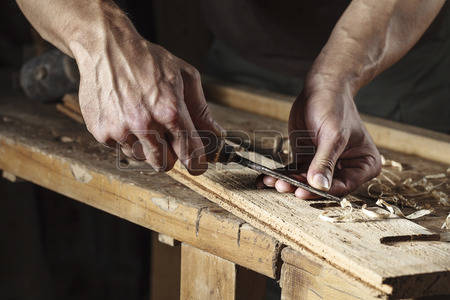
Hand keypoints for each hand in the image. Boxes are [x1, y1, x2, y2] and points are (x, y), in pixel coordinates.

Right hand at [73, 31, 222, 173]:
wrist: (106, 47)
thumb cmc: (148, 60)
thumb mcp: (185, 77)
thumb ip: (201, 111)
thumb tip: (217, 134)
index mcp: (170, 110)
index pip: (189, 153)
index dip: (196, 163)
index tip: (197, 165)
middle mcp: (145, 124)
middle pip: (164, 164)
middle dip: (170, 155)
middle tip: (167, 138)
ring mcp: (120, 129)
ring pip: (141, 158)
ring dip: (146, 145)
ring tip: (142, 119)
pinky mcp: (101, 131)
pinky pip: (119, 148)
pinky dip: (125, 137)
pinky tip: (124, 115)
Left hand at [262, 75, 380, 197]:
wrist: (322, 87)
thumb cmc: (335, 106)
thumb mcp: (333, 135)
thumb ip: (325, 162)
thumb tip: (319, 186)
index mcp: (365, 164)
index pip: (343, 186)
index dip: (321, 190)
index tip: (302, 190)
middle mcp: (347, 168)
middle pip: (323, 186)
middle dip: (301, 187)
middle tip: (283, 186)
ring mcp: (326, 165)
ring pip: (306, 181)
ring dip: (289, 183)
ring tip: (272, 181)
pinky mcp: (308, 159)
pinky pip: (296, 172)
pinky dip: (283, 175)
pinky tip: (267, 178)